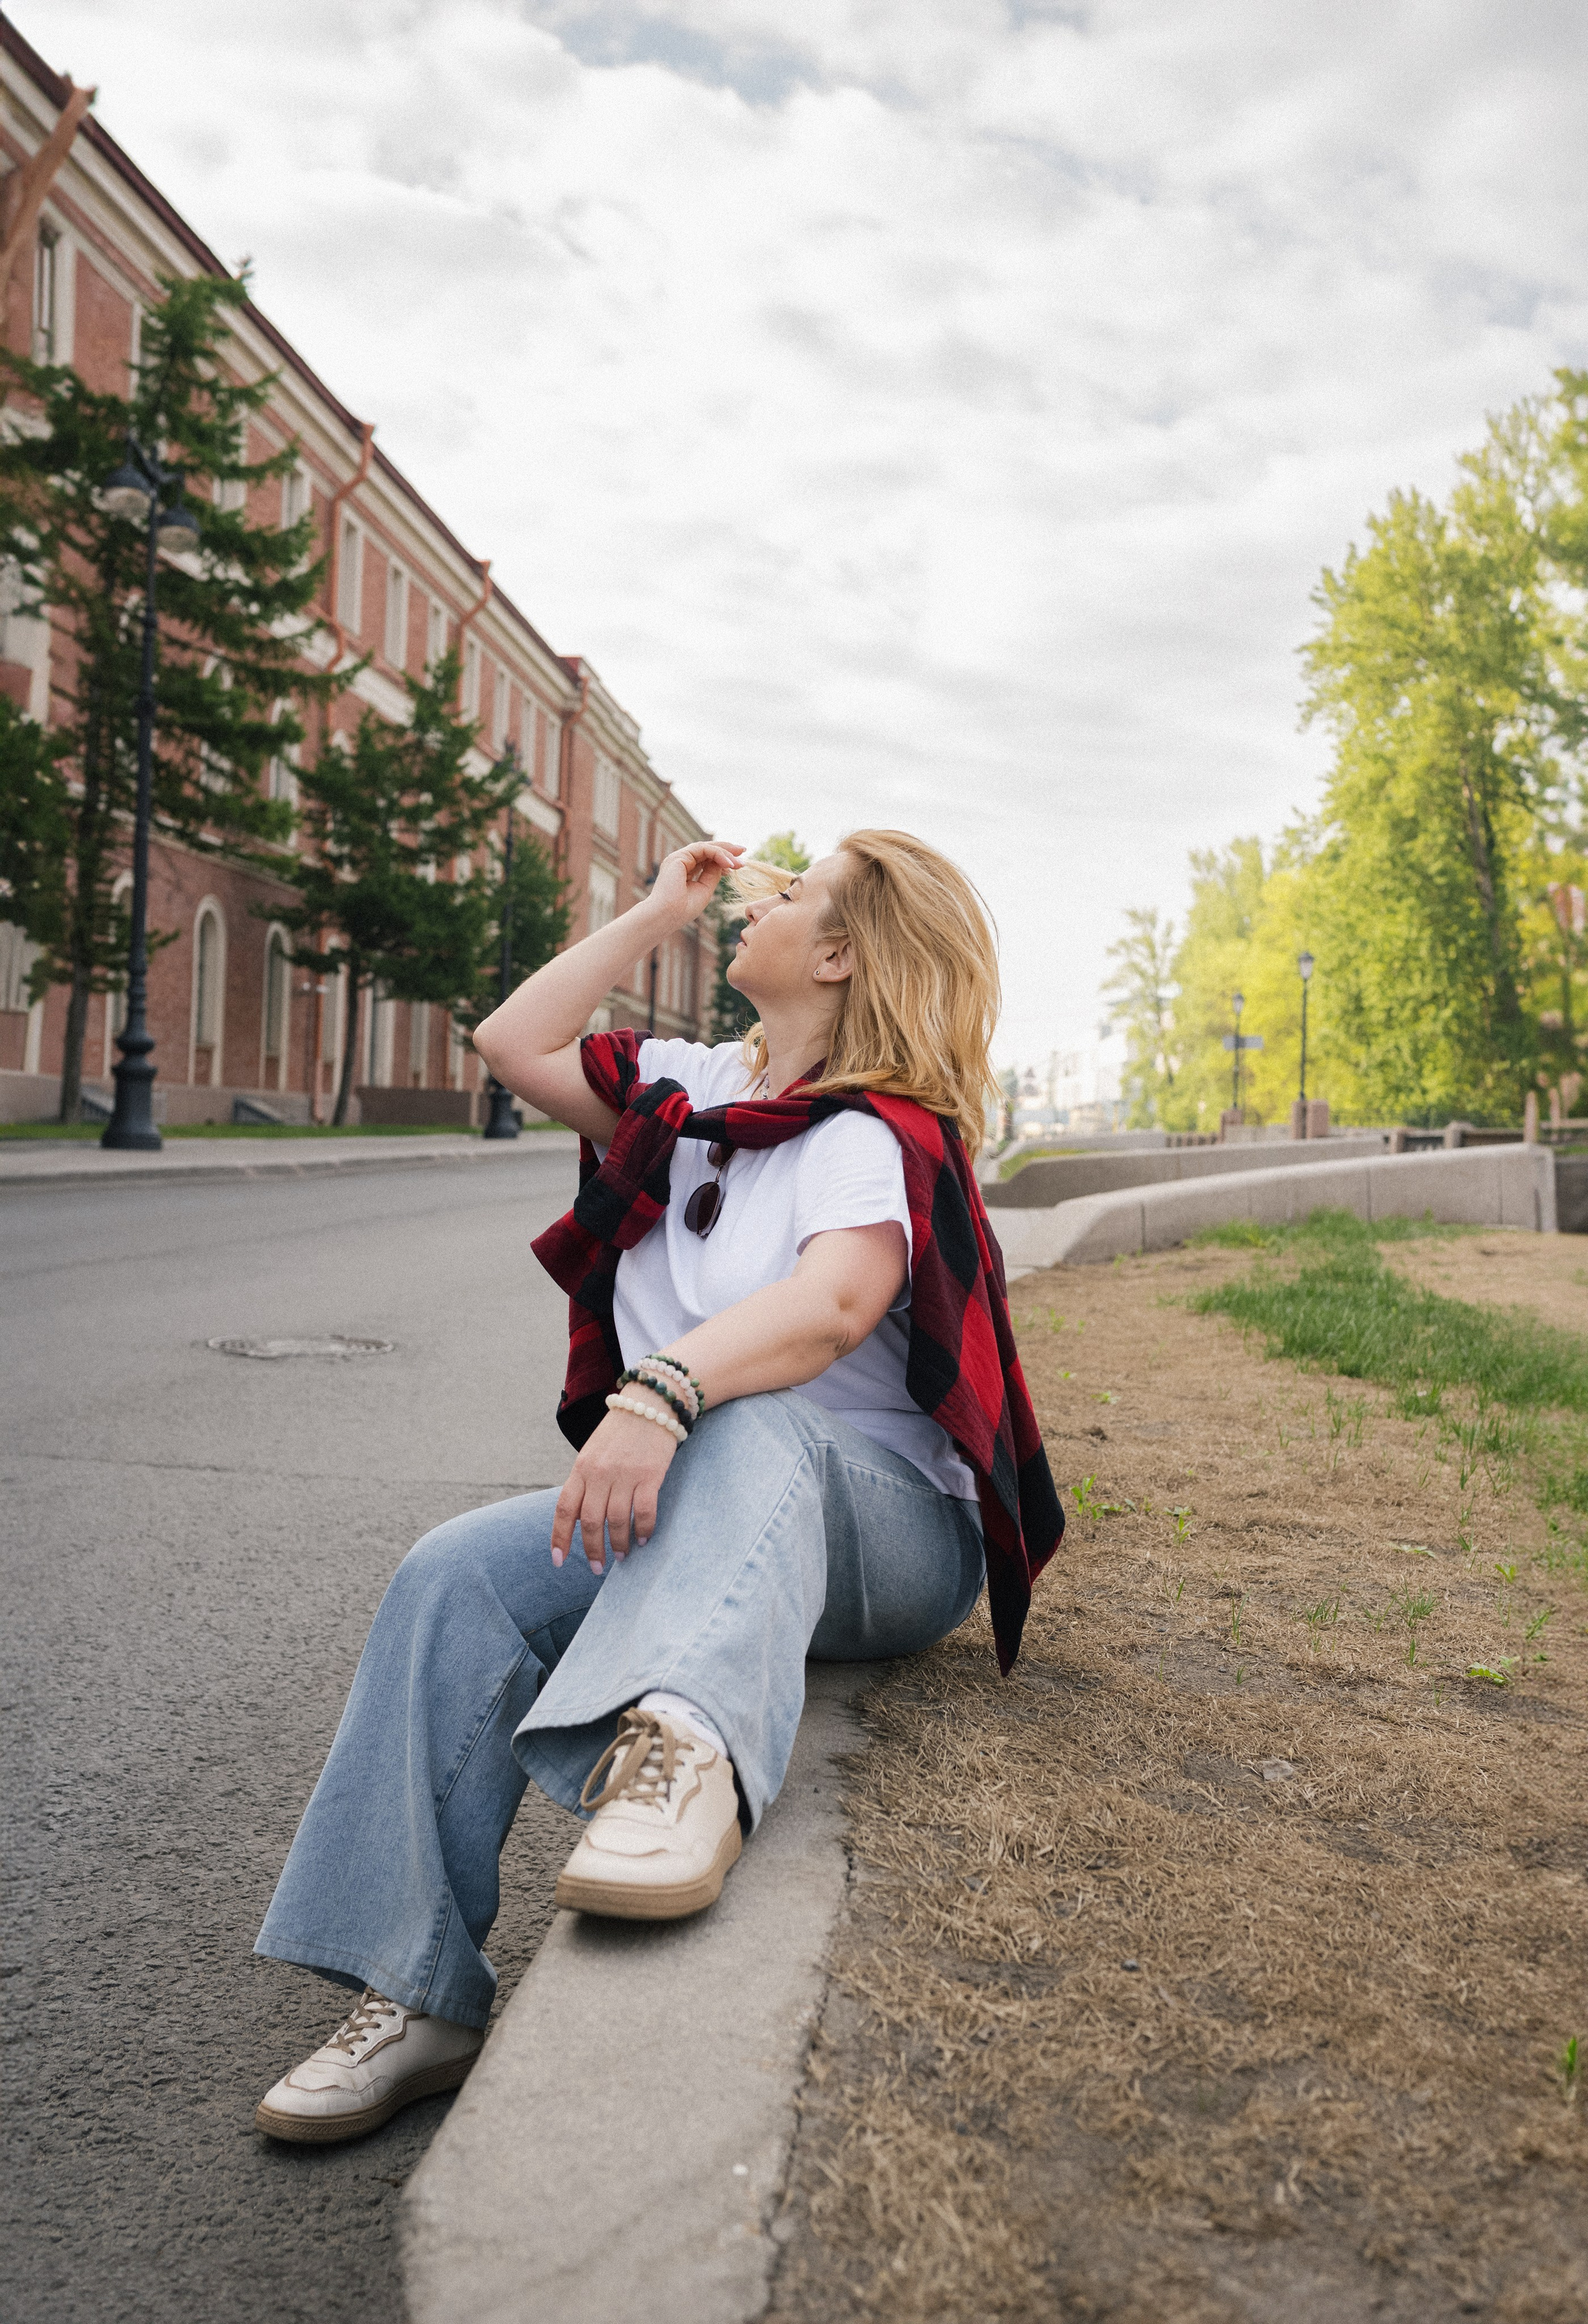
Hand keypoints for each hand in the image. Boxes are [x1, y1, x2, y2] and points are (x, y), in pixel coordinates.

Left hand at [551, 1399, 678, 1570]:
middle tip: (597, 1568)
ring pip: (616, 1521)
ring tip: (623, 1556)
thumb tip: (581, 1518)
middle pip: (590, 1521)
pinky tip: (644, 1539)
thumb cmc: (620, 1432)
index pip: (565, 1509)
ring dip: (618, 1544)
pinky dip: (643, 1530)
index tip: (559, 1561)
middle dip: (593, 1550)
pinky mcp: (649, 1475)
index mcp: (581, 1468)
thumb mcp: (593, 1453)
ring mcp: (624, 1475)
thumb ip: (586, 1482)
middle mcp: (599, 1473)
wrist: (650, 1404)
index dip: (560, 1537)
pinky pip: (643, 1512)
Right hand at [648, 841, 744, 928]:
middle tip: (744, 851)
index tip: (739, 865)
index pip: (707, 860)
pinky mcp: (678, 857)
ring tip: (739, 863)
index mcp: (685, 871)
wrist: (667, 915)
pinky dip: (717, 854)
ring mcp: (679, 858)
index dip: (723, 859)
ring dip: (725, 853)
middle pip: (707, 850)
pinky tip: (728, 863)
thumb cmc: (683, 909)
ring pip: (706, 848)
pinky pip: (702, 849)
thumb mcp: (705, 889)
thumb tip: (724, 863)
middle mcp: (681, 862)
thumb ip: (713, 875)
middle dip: (727, 849)